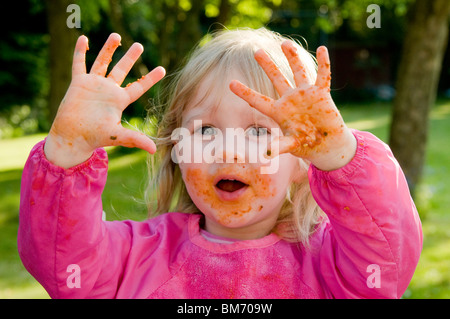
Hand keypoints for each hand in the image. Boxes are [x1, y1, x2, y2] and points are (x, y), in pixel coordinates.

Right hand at [45, 33, 164, 167]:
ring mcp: (93, 85)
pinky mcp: (78, 83)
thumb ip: (135, 139)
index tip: (162, 69)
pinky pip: (79, 64)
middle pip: (122, 70)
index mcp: (120, 100)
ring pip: (102, 62)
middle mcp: (108, 90)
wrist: (72, 137)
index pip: (139, 86)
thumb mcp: (117, 136)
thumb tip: (154, 149)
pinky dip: (80, 51)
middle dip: (130, 57)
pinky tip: (83, 38)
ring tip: (116, 35)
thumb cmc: (95, 137)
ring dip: (108, 49)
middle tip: (139, 45)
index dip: (151, 78)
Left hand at [230, 41, 355, 170]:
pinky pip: (323, 76)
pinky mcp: (321, 95)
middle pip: (276, 79)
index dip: (245, 92)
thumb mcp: (291, 145)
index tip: (230, 83)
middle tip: (257, 51)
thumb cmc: (306, 145)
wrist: (326, 145)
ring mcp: (305, 95)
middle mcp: (290, 100)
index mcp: (278, 112)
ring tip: (286, 43)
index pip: (258, 100)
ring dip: (293, 58)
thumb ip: (279, 146)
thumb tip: (266, 154)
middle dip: (268, 65)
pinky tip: (322, 49)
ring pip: (298, 72)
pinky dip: (323, 63)